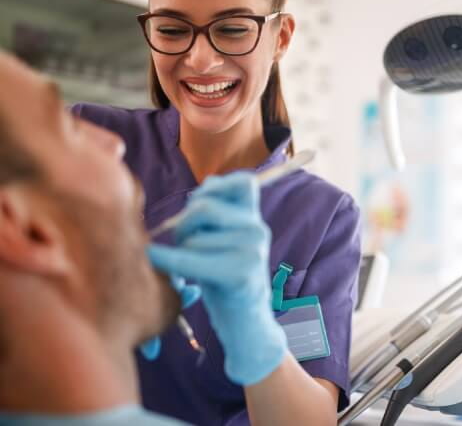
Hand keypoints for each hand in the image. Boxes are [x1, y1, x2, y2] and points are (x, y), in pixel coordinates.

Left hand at [146, 172, 286, 384]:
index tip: (198, 203)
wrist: (246, 326)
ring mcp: (253, 252)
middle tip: (182, 242)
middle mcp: (258, 230)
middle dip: (183, 223)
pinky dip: (169, 260)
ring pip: (195, 237)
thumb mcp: (227, 240)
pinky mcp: (241, 274)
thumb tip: (207, 184)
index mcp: (255, 219)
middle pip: (205, 208)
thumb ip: (220, 212)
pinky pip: (192, 259)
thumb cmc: (227, 281)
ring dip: (180, 250)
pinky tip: (156, 260)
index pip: (243, 182)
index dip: (215, 187)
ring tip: (187, 266)